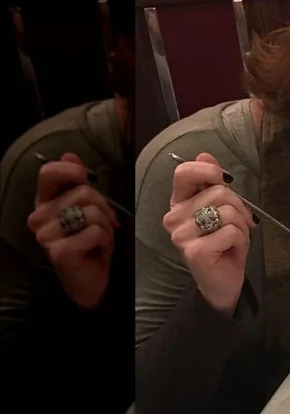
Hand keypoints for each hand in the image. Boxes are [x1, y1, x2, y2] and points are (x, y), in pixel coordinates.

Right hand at [26, 153, 119, 308]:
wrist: (91, 279)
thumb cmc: (90, 240)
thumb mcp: (88, 207)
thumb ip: (78, 183)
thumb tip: (70, 155)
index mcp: (44, 202)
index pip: (48, 173)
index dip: (70, 170)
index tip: (85, 178)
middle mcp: (38, 217)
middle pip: (83, 192)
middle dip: (103, 206)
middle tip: (103, 224)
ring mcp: (46, 236)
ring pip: (92, 212)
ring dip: (106, 225)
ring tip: (100, 238)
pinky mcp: (60, 252)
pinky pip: (96, 232)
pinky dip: (106, 240)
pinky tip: (97, 250)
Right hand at [163, 153, 256, 316]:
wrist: (222, 282)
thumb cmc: (224, 243)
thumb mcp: (222, 208)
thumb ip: (213, 183)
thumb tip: (205, 155)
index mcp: (179, 202)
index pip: (184, 172)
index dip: (209, 171)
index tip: (226, 181)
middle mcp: (174, 217)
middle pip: (219, 192)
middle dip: (239, 207)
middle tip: (239, 224)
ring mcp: (182, 236)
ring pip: (228, 211)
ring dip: (242, 225)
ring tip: (235, 238)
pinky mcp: (195, 251)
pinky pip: (232, 231)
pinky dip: (242, 240)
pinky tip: (232, 250)